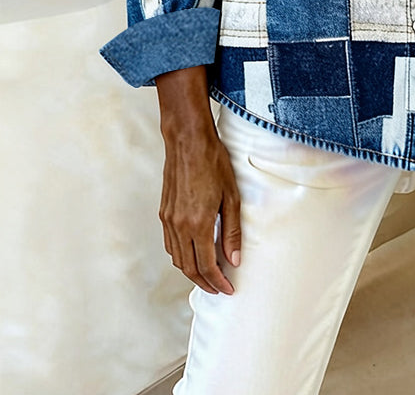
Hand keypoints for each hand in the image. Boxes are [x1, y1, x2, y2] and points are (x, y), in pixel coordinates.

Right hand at [159, 126, 241, 294]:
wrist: (189, 142)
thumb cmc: (214, 164)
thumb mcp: (232, 197)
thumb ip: (232, 231)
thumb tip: (234, 260)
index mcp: (199, 224)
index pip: (207, 266)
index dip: (218, 282)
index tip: (228, 289)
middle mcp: (180, 226)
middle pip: (189, 268)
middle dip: (205, 283)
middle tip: (219, 288)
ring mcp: (168, 220)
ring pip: (178, 258)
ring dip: (192, 272)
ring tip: (208, 275)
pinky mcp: (164, 213)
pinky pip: (170, 245)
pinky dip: (181, 256)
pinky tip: (193, 254)